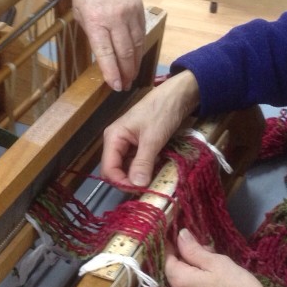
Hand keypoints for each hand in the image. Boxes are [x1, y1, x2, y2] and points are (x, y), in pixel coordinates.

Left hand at [70, 0, 145, 91]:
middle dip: (126, 72)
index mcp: (95, 21)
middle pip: (125, 52)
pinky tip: (136, 58)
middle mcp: (115, 18)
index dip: (112, 72)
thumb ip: (93, 36)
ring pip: (136, 44)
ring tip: (131, 76)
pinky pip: (141, 33)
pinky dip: (139, 48)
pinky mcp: (140, 8)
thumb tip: (104, 59)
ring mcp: (130, 12)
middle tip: (125, 85)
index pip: (106, 53)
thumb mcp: (80, 15)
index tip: (117, 86)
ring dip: (134, 63)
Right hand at [101, 72, 200, 186]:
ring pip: (128, 168)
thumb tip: (136, 186)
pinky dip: (146, 169)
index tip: (139, 190)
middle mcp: (117, 142)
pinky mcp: (140, 145)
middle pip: (116, 171)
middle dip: (129, 181)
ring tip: (154, 180)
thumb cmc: (162, 112)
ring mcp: (128, 143)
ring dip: (139, 176)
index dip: (121, 183)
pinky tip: (157, 170)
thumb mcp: (152, 139)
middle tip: (148, 188)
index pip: (108, 169)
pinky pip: (138, 163)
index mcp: (113, 138)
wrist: (178, 96)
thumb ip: (142, 163)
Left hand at [165, 228, 284, 286]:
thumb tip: (180, 235)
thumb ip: (193, 249)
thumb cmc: (237, 286)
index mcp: (180, 282)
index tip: (186, 236)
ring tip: (216, 268)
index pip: (167, 259)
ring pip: (185, 286)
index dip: (174, 246)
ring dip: (194, 274)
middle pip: (176, 273)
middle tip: (210, 251)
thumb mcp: (216, 262)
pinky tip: (216, 286)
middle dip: (188, 259)